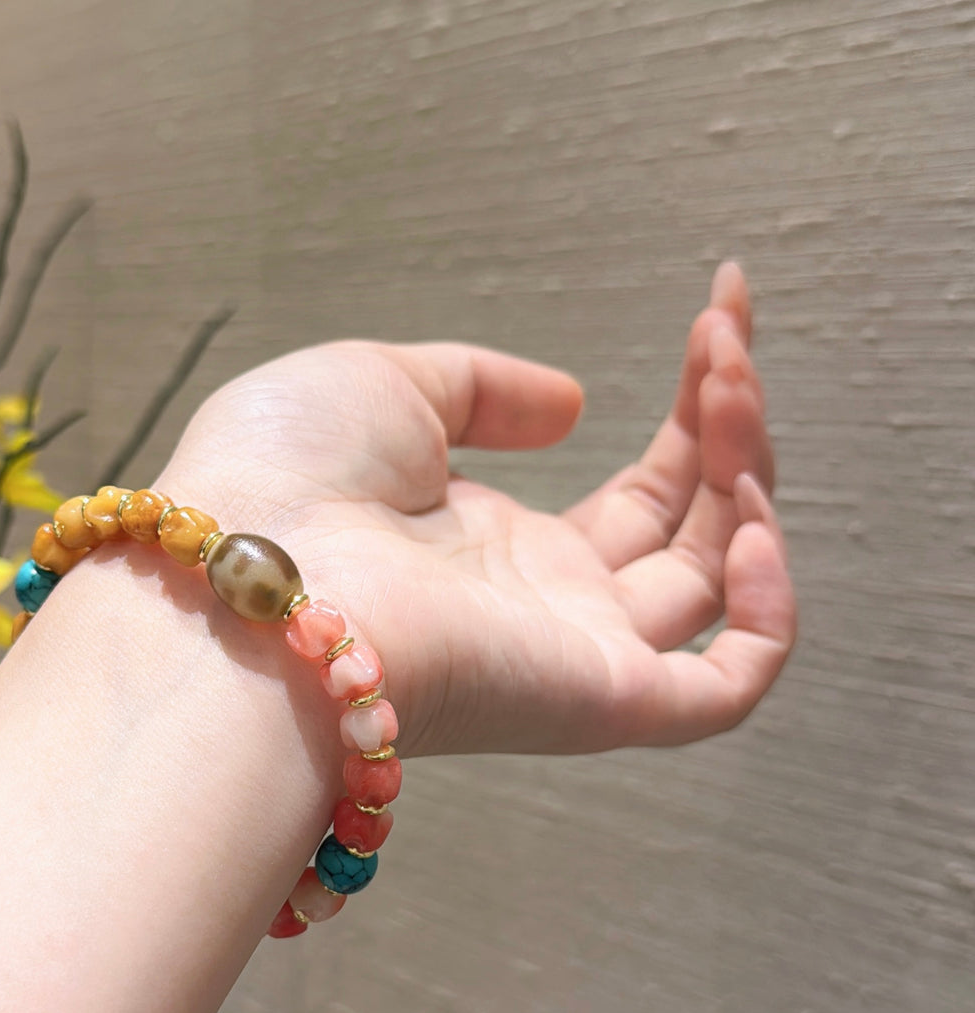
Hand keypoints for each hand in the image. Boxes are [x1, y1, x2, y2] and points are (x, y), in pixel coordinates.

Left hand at [160, 263, 794, 758]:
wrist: (245, 571)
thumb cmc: (284, 474)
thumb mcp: (387, 384)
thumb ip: (485, 388)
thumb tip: (574, 404)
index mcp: (494, 543)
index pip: (637, 492)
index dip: (691, 407)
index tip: (719, 311)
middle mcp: (543, 603)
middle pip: (681, 526)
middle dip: (724, 420)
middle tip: (726, 327)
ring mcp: (573, 653)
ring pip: (712, 583)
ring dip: (744, 471)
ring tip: (728, 378)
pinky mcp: (596, 700)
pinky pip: (725, 685)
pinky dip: (769, 611)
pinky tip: (748, 514)